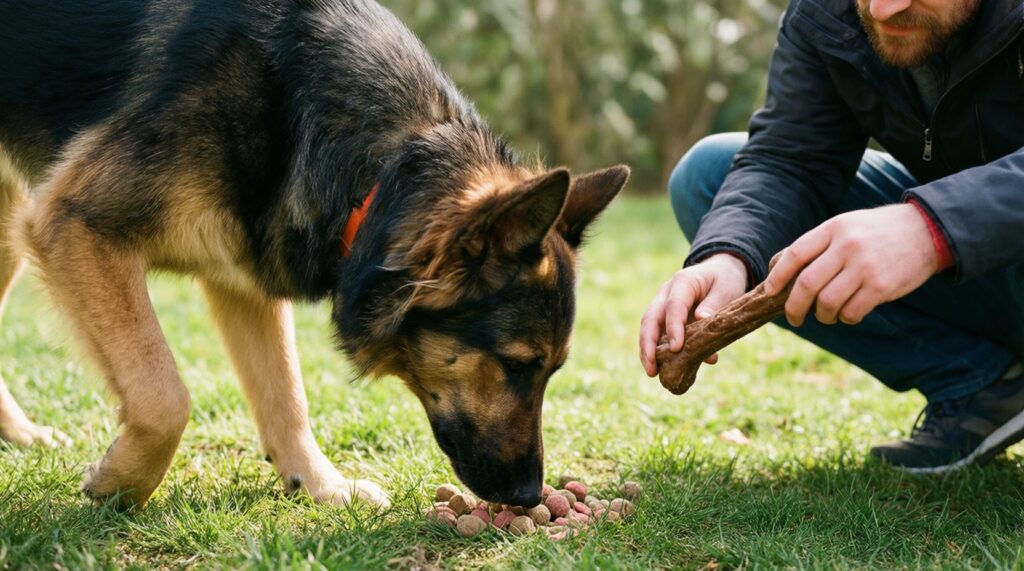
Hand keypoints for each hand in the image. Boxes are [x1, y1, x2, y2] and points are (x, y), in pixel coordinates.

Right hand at [639, 253, 748, 376]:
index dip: (673, 327)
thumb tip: (702, 320)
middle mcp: (666, 294)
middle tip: (651, 368)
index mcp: (682, 282)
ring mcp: (663, 306)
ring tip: (652, 372)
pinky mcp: (666, 319)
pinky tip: (667, 370)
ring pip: (649, 328)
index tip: (676, 348)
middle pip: (650, 318)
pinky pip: (659, 336)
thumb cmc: (725, 280)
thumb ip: (714, 303)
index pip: (673, 306)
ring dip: (648, 351)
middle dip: (648, 344)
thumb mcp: (726, 288)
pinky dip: (660, 353)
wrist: (720, 271)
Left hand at [763, 204, 938, 326]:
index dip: (778, 276)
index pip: (795, 254)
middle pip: (807, 284)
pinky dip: (845, 318)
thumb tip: (779, 270)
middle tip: (793, 317)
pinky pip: (851, 312)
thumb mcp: (845, 227)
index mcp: (833, 229)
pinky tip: (848, 314)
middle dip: (794, 307)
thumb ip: (818, 246)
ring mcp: (865, 267)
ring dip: (822, 316)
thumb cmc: (876, 233)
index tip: (769, 291)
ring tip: (826, 315)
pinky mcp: (882, 286)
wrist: (926, 231)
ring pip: (827, 302)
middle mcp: (847, 246)